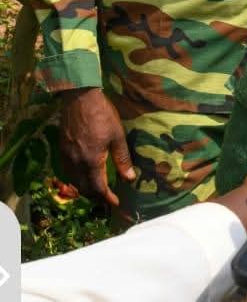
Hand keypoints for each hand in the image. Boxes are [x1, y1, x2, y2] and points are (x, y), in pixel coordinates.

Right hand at [58, 87, 134, 205]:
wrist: (79, 99)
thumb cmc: (102, 115)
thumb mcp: (117, 136)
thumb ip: (122, 159)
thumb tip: (130, 178)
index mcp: (91, 161)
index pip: (98, 188)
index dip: (107, 198)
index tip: (116, 203)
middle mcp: (76, 164)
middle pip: (84, 189)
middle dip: (96, 197)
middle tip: (108, 198)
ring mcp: (66, 157)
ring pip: (74, 182)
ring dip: (85, 190)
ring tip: (98, 190)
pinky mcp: (61, 150)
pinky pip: (67, 173)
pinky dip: (76, 180)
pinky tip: (84, 176)